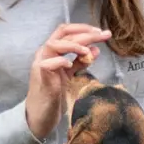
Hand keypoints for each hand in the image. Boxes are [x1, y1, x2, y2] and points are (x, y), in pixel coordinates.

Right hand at [26, 23, 109, 140]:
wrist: (41, 115)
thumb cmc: (54, 94)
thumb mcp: (70, 74)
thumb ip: (81, 61)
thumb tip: (96, 49)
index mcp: (51, 51)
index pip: (66, 31)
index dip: (83, 28)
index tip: (101, 32)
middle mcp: (44, 53)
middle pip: (63, 34)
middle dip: (85, 33)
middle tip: (103, 36)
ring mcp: (40, 64)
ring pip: (53, 44)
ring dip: (73, 45)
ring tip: (87, 52)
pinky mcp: (40, 77)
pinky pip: (47, 64)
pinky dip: (60, 61)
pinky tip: (70, 65)